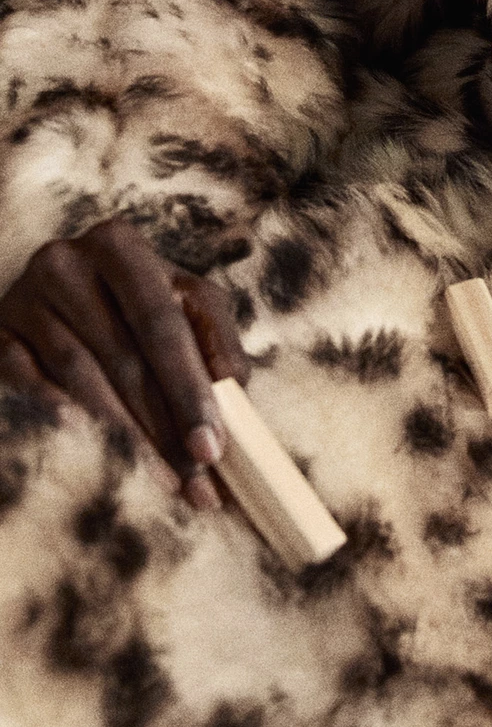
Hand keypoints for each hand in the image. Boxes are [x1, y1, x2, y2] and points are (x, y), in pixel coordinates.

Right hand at [0, 218, 248, 509]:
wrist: (62, 288)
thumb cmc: (136, 300)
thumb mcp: (183, 300)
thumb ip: (214, 337)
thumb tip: (233, 391)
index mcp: (120, 245)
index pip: (161, 324)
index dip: (189, 389)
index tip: (211, 447)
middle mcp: (66, 263)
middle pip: (122, 356)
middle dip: (162, 426)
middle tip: (192, 480)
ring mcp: (23, 299)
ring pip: (79, 378)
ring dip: (122, 437)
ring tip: (160, 481)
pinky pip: (26, 383)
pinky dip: (57, 415)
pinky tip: (87, 447)